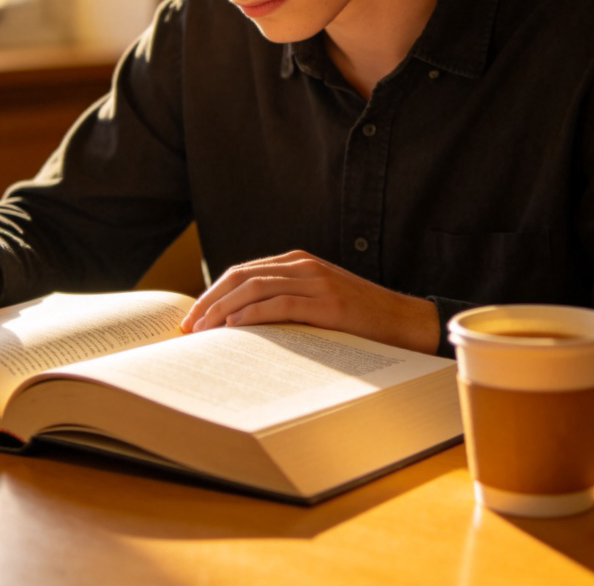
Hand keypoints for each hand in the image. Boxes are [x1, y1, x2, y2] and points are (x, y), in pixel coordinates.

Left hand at [179, 250, 439, 353]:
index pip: (243, 272)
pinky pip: (280, 305)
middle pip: (242, 276)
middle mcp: (303, 266)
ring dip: (223, 309)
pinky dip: (252, 315)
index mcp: (298, 262)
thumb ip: (286, 302)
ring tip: (203, 331)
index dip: (214, 293)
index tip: (193, 317)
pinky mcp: (328, 303)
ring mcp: (316, 282)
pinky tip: (234, 327)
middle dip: (209, 301)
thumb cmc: (358, 320)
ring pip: (255, 288)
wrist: (405, 322)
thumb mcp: (317, 301)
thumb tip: (239, 325)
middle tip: (188, 327)